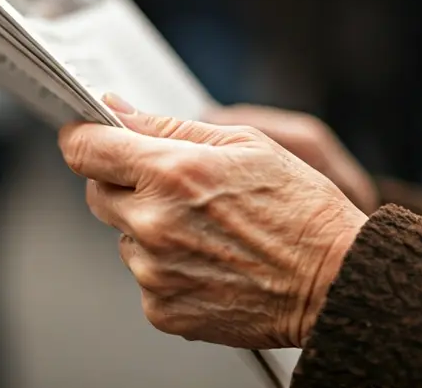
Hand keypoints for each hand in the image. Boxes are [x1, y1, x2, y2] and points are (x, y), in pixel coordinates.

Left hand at [59, 95, 367, 348]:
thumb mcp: (244, 144)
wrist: (337, 281)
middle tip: (176, 186)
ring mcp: (155, 272)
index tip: (90, 136)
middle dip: (125, 183)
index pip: (85, 150)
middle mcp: (155, 224)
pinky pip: (144, 277)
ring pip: (123, 237)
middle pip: (97, 193)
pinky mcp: (163, 310)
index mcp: (172, 173)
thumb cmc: (302, 208)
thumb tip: (116, 111)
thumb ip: (169, 126)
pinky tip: (210, 260)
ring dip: (149, 228)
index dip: (84, 137)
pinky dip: (166, 267)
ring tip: (208, 230)